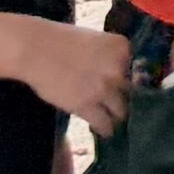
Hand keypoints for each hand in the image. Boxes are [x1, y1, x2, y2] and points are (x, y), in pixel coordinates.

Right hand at [3, 17, 131, 132]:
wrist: (37, 50)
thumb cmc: (63, 41)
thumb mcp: (97, 41)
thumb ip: (111, 58)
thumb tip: (121, 76)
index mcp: (122, 48)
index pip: (135, 69)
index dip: (128, 79)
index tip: (124, 87)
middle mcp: (118, 68)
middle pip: (131, 90)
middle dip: (126, 98)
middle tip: (123, 107)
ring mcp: (103, 88)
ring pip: (121, 110)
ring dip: (118, 117)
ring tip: (116, 122)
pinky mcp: (87, 105)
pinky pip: (104, 123)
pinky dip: (106, 129)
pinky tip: (105, 131)